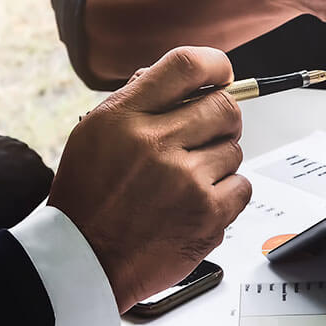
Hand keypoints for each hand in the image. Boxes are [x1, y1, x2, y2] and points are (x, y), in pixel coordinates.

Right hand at [49, 46, 251, 312]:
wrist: (84, 259)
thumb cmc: (89, 199)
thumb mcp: (94, 134)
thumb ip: (138, 102)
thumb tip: (185, 81)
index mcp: (124, 118)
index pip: (185, 66)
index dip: (214, 65)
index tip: (221, 74)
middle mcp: (155, 144)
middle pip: (224, 107)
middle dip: (222, 119)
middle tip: (207, 135)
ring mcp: (185, 180)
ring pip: (234, 149)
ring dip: (218, 162)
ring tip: (186, 182)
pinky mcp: (207, 215)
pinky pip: (242, 186)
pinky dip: (226, 194)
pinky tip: (196, 203)